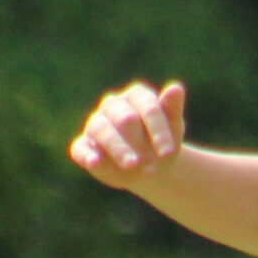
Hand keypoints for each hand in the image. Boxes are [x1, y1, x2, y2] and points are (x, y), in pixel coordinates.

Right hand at [70, 80, 187, 182]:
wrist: (148, 169)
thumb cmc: (161, 144)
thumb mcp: (173, 129)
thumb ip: (173, 109)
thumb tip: (176, 88)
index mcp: (137, 96)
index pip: (149, 108)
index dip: (159, 131)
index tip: (168, 154)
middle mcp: (113, 104)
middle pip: (125, 119)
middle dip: (140, 144)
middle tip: (152, 167)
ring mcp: (96, 123)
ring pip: (102, 129)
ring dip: (119, 149)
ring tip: (132, 165)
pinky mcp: (84, 145)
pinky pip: (81, 147)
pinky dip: (86, 154)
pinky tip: (94, 162)